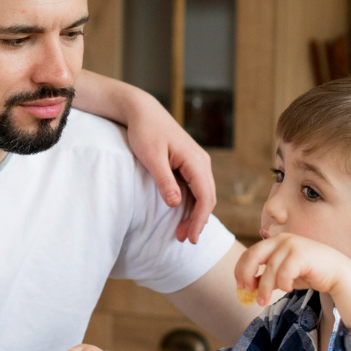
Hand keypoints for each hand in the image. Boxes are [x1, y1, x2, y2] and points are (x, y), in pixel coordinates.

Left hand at [124, 98, 215, 242]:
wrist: (142, 111)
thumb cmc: (145, 131)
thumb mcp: (151, 157)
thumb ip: (164, 180)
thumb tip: (176, 204)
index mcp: (195, 160)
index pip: (205, 197)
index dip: (199, 219)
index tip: (190, 237)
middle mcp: (201, 162)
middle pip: (207, 198)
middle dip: (197, 220)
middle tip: (184, 240)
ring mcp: (196, 162)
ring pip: (202, 194)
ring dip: (195, 213)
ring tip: (182, 232)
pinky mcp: (188, 163)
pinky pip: (195, 187)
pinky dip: (191, 203)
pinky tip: (182, 214)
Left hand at [235, 233, 350, 319]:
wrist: (337, 272)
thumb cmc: (309, 272)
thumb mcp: (284, 274)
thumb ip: (267, 276)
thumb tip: (248, 285)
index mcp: (274, 242)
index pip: (250, 253)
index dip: (241, 269)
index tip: (240, 285)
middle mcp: (281, 240)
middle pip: (253, 256)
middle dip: (246, 275)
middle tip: (246, 291)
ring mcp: (292, 245)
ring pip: (269, 269)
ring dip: (264, 288)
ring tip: (262, 301)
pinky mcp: (301, 254)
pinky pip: (284, 272)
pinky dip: (283, 284)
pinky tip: (288, 289)